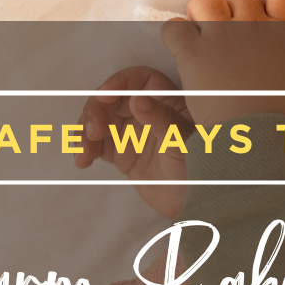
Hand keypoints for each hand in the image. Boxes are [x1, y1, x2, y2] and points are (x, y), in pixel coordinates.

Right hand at [74, 66, 190, 218]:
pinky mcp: (122, 153)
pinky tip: (82, 161)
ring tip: (83, 152)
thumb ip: (161, 120)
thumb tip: (137, 99)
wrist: (198, 204)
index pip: (139, 80)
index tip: (105, 96)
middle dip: (95, 111)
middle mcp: (147, 112)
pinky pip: (97, 144)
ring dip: (84, 131)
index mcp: (168, 101)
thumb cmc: (202, 169)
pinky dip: (85, 150)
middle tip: (92, 132)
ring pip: (99, 120)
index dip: (120, 82)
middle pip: (112, 98)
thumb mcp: (184, 142)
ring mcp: (133, 132)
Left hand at [159, 0, 284, 127]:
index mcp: (282, 30)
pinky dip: (175, 35)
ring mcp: (220, 35)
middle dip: (235, 13)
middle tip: (231, 39)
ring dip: (202, 13)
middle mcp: (251, 24)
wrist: (256, 133)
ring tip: (203, 34)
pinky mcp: (192, 50)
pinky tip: (183, 49)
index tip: (265, 22)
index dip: (271, 4)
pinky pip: (174, 28)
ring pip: (204, 0)